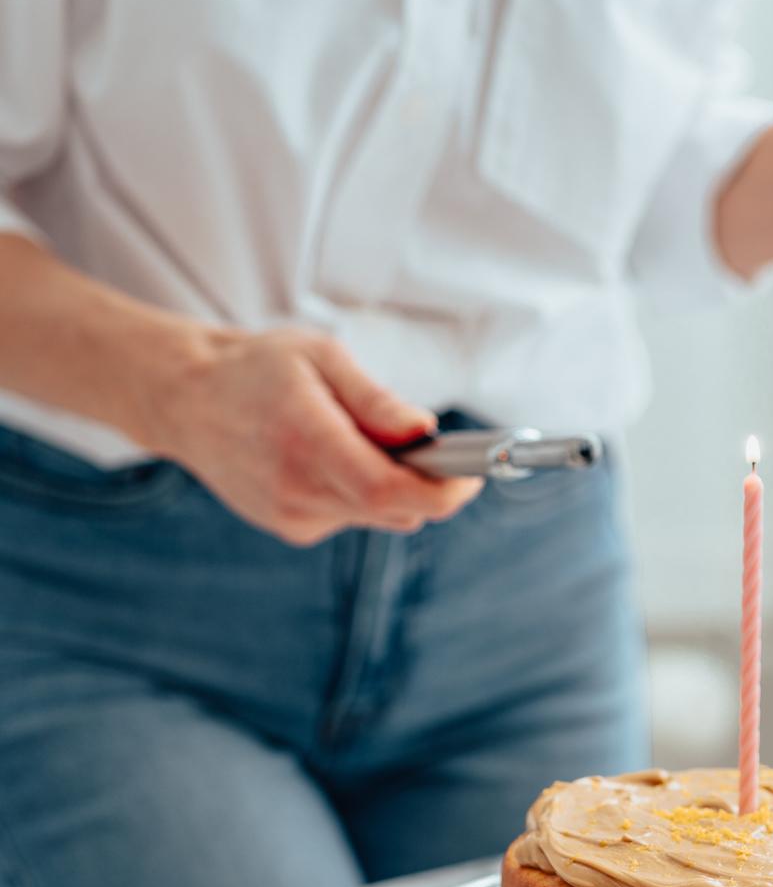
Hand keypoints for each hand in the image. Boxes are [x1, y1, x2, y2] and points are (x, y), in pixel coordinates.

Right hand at [149, 326, 481, 544]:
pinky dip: (361, 493)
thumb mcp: (319, 357)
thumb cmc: (256, 369)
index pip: (389, 490)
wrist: (187, 401)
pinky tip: (329, 459)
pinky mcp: (291, 528)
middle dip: (427, 483)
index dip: (442, 490)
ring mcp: (291, 516)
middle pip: (395, 508)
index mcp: (306, 439)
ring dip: (392, 486)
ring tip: (361, 441)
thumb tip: (424, 432)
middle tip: (430, 447)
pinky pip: (353, 517)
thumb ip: (374, 400)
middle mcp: (296, 489)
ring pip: (379, 516)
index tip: (472, 475)